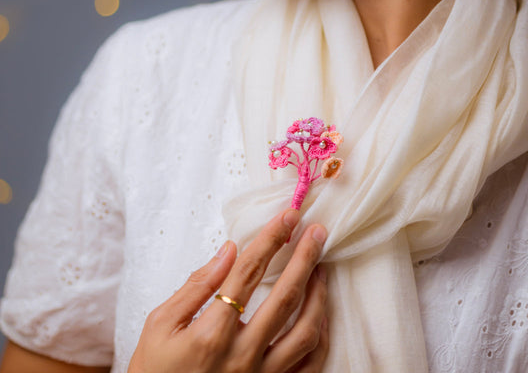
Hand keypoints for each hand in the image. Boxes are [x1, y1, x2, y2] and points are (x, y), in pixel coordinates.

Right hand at [128, 209, 328, 372]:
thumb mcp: (159, 326)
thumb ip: (196, 287)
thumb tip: (228, 251)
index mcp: (211, 333)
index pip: (248, 273)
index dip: (270, 240)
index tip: (288, 216)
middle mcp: (242, 355)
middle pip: (285, 297)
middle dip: (305, 258)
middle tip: (317, 231)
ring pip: (305, 333)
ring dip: (318, 295)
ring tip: (321, 268)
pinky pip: (308, 367)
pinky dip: (320, 338)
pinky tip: (320, 315)